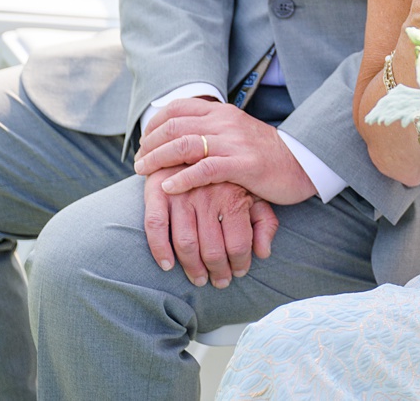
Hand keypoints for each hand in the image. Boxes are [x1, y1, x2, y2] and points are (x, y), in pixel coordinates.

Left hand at [134, 98, 318, 204]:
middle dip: (149, 144)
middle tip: (138, 163)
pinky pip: (205, 169)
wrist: (302, 163)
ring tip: (144, 172)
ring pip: (185, 144)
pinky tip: (167, 188)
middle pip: (174, 125)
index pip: (178, 107)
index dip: (154, 124)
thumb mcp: (235, 133)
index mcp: (222, 111)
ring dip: (158, 159)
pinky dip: (181, 178)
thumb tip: (177, 135)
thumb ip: (210, 130)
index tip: (143, 142)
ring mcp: (234, 142)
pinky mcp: (243, 165)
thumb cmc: (265, 154)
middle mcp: (225, 122)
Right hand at [142, 170, 277, 287]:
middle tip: (220, 282)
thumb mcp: (254, 194)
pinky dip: (159, 248)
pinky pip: (156, 225)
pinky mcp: (158, 190)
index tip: (239, 272)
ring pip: (186, 243)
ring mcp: (182, 194)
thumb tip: (264, 253)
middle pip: (213, 248)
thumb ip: (263, 221)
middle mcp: (208, 195)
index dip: (240, 263)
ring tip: (199, 279)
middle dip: (218, 271)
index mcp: (234, 196)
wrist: (197, 138)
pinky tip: (167, 264)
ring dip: (192, 268)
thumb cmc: (230, 175)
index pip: (239, 243)